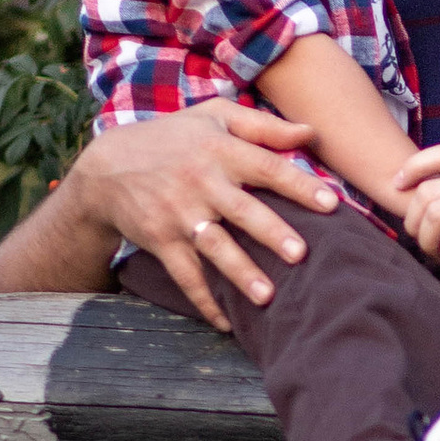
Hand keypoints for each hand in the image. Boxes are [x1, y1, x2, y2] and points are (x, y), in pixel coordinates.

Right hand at [62, 105, 340, 332]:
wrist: (108, 166)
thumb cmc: (174, 138)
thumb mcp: (214, 116)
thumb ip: (263, 126)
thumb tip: (311, 132)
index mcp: (219, 150)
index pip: (266, 167)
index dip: (298, 185)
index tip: (331, 204)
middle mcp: (200, 182)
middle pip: (242, 210)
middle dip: (271, 232)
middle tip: (301, 255)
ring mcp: (179, 214)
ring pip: (214, 247)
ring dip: (240, 273)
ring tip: (267, 297)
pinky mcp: (161, 240)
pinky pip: (185, 275)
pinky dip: (204, 301)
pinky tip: (226, 324)